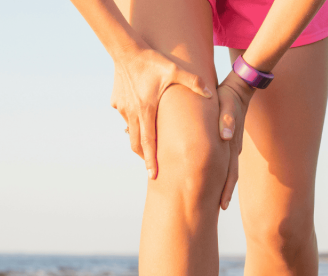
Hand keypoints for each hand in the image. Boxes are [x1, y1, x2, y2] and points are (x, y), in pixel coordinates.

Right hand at [112, 44, 211, 178]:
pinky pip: (125, 116)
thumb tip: (210, 94)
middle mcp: (132, 113)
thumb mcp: (175, 70)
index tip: (153, 175)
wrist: (125, 49)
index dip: (150, 160)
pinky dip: (132, 121)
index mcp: (146, 110)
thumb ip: (194, 83)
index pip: (148, 142)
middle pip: (136, 143)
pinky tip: (140, 118)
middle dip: (144, 156)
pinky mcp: (117, 101)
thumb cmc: (152, 61)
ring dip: (139, 139)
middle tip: (151, 168)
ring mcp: (123, 108)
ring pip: (130, 130)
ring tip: (148, 147)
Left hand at [217, 72, 255, 209]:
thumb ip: (227, 119)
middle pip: (230, 174)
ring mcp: (234, 144)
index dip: (225, 189)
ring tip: (220, 200)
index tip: (222, 205)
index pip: (229, 172)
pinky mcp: (231, 140)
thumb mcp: (226, 104)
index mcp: (231, 143)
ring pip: (230, 168)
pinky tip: (219, 177)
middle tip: (221, 208)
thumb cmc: (229, 96)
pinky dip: (224, 171)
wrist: (240, 87)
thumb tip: (225, 136)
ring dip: (226, 184)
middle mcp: (233, 147)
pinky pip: (227, 159)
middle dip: (226, 192)